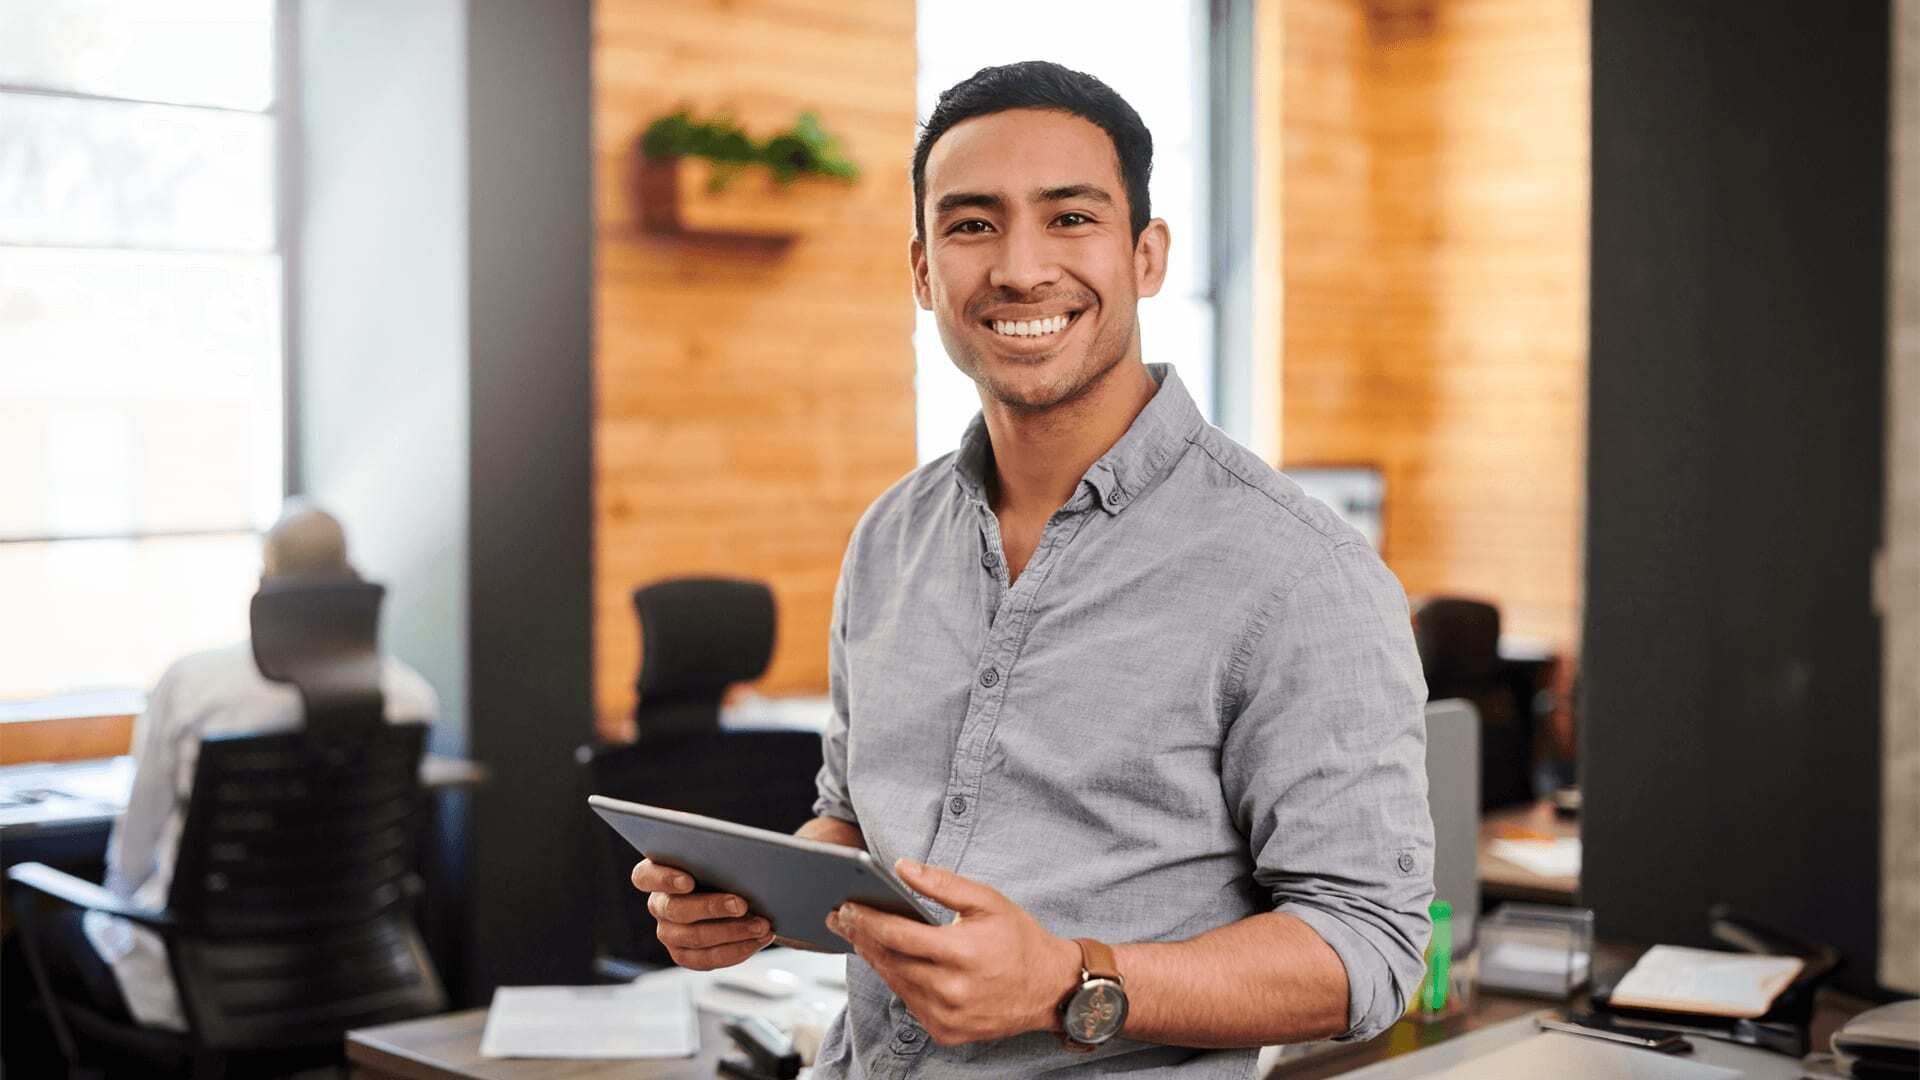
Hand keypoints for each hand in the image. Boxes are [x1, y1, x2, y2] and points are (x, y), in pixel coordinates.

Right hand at [629, 858, 773, 969]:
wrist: (737, 892)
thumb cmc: (722, 865)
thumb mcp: (716, 853)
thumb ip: (716, 853)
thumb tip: (739, 858)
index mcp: (655, 875)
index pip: (645, 876)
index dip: (664, 879)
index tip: (688, 881)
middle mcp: (658, 905)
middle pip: (675, 910)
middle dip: (712, 907)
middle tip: (742, 904)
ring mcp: (669, 933)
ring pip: (695, 938)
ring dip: (732, 932)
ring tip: (761, 925)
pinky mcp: (685, 955)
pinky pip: (707, 959)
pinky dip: (737, 950)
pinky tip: (758, 939)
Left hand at [826, 859, 1080, 1045]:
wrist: (1050, 989)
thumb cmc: (1018, 939)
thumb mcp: (987, 900)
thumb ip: (941, 883)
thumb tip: (900, 867)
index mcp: (962, 953)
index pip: (898, 936)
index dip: (867, 920)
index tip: (845, 905)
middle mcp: (951, 990)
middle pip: (889, 960)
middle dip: (861, 936)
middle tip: (840, 916)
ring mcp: (947, 1016)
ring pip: (895, 983)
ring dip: (873, 958)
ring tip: (857, 934)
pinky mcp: (946, 1032)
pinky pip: (910, 1002)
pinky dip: (897, 980)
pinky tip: (887, 960)